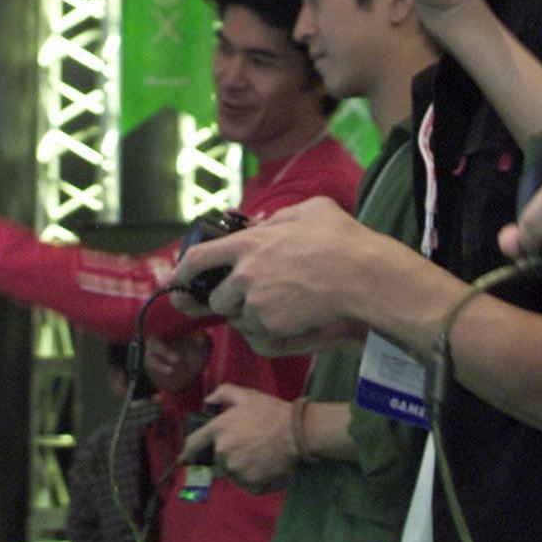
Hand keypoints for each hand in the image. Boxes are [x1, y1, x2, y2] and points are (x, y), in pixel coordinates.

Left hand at [176, 196, 389, 352]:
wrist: (360, 275)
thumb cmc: (340, 238)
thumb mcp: (309, 210)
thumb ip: (279, 217)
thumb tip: (265, 224)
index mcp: (248, 243)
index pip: (199, 258)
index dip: (184, 271)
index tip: (180, 278)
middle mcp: (245, 274)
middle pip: (217, 298)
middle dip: (227, 300)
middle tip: (248, 296)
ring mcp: (258, 302)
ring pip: (239, 317)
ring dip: (251, 314)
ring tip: (279, 304)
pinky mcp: (273, 325)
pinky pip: (262, 331)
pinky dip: (271, 327)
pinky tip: (294, 315)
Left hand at [180, 384, 297, 493]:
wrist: (295, 432)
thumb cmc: (270, 411)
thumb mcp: (247, 395)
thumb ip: (223, 393)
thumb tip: (207, 400)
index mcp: (218, 430)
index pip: (193, 444)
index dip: (188, 451)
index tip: (186, 457)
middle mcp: (223, 451)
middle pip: (217, 459)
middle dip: (226, 454)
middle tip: (244, 446)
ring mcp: (236, 468)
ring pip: (230, 471)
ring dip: (237, 466)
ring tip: (254, 456)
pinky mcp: (250, 481)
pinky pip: (244, 481)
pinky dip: (250, 476)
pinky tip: (261, 465)